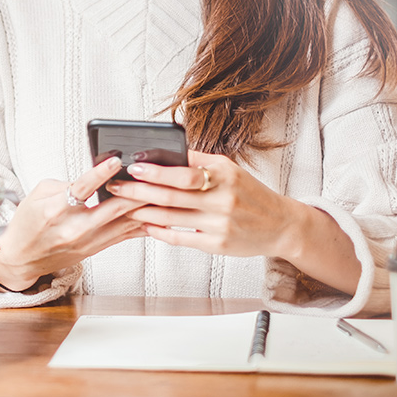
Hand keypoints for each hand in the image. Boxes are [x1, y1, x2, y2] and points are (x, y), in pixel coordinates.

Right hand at [0, 156, 148, 291]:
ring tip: (165, 192)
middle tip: (155, 175)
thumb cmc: (28, 222)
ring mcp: (87, 241)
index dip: (100, 174)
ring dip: (145, 208)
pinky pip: (125, 235)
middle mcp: (73, 228)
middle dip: (136, 191)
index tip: (116, 160)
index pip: (81, 189)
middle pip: (112, 208)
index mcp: (54, 210)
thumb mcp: (38, 194)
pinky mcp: (95, 249)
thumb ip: (67, 183)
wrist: (22, 258)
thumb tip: (96, 176)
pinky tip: (160, 216)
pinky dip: (142, 225)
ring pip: (124, 223)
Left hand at [109, 150, 361, 293]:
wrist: (281, 225)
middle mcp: (223, 198)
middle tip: (116, 186)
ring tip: (123, 206)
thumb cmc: (249, 193)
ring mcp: (220, 223)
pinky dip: (160, 232)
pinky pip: (181, 238)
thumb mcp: (229, 169)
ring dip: (143, 212)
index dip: (155, 170)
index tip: (132, 166)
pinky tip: (145, 226)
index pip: (183, 171)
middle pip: (172, 195)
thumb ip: (199, 162)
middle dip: (139, 190)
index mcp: (224, 173)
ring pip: (172, 217)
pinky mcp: (218, 244)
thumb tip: (163, 152)